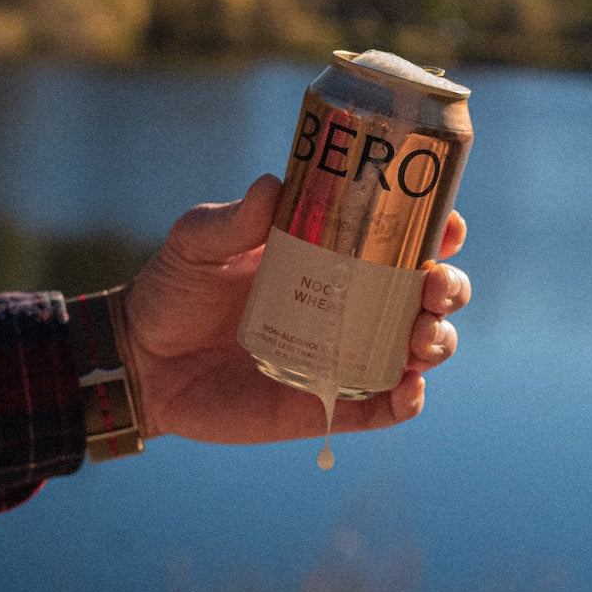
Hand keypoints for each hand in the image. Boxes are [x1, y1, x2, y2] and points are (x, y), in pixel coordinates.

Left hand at [118, 174, 470, 444]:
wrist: (142, 360)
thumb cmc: (174, 289)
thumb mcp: (198, 242)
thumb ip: (234, 218)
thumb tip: (274, 185)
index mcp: (332, 254)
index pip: (399, 239)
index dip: (436, 231)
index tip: (447, 225)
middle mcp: (351, 302)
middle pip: (427, 294)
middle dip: (449, 289)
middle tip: (434, 286)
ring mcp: (344, 354)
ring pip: (418, 348)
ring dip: (439, 341)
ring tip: (422, 338)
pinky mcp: (327, 403)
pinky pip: (384, 407)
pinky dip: (409, 401)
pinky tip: (408, 389)